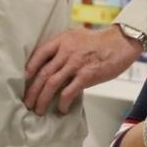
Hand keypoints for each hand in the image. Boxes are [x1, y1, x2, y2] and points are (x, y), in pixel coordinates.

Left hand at [24, 25, 142, 114]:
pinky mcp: (87, 76)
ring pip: (52, 83)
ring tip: (39, 109)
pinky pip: (69, 92)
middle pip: (43, 73)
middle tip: (28, 102)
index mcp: (62, 40)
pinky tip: (62, 109)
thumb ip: (63, 46)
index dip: (29, 67)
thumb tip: (51, 62)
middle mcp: (66, 51)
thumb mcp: (77, 36)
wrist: (121, 42)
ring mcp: (76, 63)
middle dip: (32, 90)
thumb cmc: (100, 41)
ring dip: (43, 99)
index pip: (39, 54)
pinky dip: (63, 102)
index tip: (24, 79)